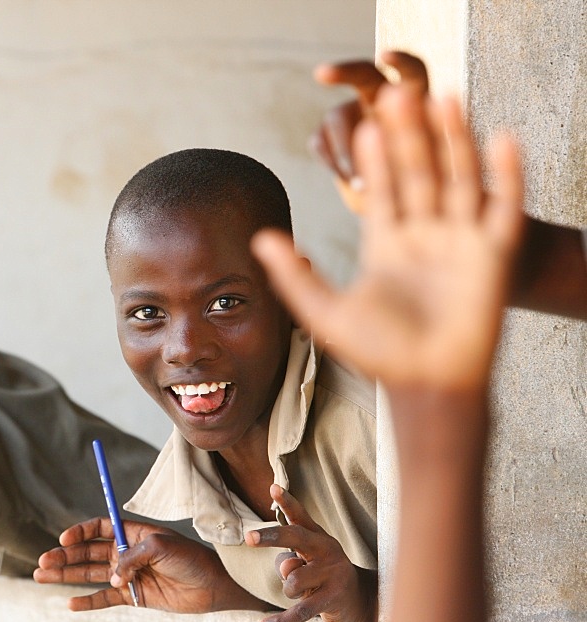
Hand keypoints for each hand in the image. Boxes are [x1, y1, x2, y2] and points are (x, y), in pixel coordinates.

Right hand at [34, 517, 262, 613]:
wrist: (213, 585)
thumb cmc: (191, 559)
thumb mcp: (162, 547)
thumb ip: (133, 557)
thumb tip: (112, 576)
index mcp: (133, 533)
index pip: (99, 528)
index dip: (80, 532)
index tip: (64, 538)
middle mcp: (127, 552)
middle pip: (88, 552)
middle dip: (64, 556)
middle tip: (43, 561)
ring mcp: (128, 574)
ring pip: (90, 574)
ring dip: (67, 575)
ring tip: (41, 575)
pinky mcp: (134, 596)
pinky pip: (105, 599)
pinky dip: (88, 602)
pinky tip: (70, 604)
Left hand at [245, 485, 375, 621]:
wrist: (362, 599)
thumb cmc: (324, 574)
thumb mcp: (308, 562)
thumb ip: (290, 559)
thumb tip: (286, 567)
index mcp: (318, 537)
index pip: (300, 517)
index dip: (287, 502)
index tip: (273, 487)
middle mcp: (326, 550)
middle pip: (295, 538)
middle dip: (270, 537)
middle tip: (248, 537)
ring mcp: (332, 574)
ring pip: (292, 580)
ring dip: (288, 590)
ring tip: (300, 592)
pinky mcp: (332, 599)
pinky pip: (300, 611)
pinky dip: (280, 621)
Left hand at [253, 86, 524, 394]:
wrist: (427, 385)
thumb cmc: (378, 355)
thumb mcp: (325, 311)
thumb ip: (293, 275)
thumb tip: (257, 238)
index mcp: (387, 246)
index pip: (383, 190)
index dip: (375, 159)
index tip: (364, 126)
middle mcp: (425, 238)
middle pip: (419, 174)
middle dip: (409, 137)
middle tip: (397, 95)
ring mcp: (460, 243)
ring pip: (459, 179)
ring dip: (454, 140)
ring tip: (443, 99)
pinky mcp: (493, 255)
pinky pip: (503, 206)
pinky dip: (505, 174)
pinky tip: (499, 138)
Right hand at [311, 51, 428, 212]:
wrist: (399, 209)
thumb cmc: (429, 187)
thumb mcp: (436, 172)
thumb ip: (424, 149)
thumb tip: (415, 132)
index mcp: (415, 98)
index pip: (411, 70)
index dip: (400, 60)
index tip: (385, 57)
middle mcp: (378, 100)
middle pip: (362, 74)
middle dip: (343, 71)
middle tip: (321, 74)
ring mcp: (348, 118)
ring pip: (337, 118)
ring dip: (346, 150)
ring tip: (361, 184)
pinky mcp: (324, 139)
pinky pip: (322, 144)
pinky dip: (336, 165)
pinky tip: (353, 185)